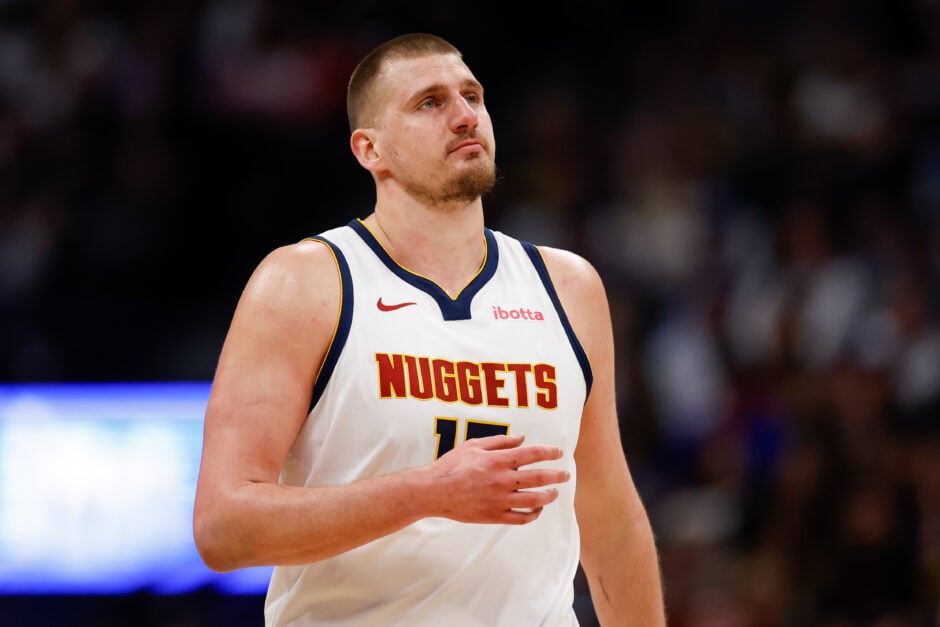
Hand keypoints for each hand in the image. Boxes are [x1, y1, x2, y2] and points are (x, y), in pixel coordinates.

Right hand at [425, 433, 569, 524]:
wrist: (434, 491)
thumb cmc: (452, 465)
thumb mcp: (473, 445)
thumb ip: (500, 441)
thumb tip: (522, 439)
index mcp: (497, 460)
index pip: (532, 454)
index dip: (549, 452)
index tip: (559, 452)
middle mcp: (501, 480)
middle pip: (539, 478)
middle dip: (557, 475)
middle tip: (566, 474)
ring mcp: (499, 500)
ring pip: (534, 500)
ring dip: (549, 496)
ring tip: (555, 492)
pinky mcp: (494, 516)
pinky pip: (521, 518)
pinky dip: (533, 514)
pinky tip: (537, 509)